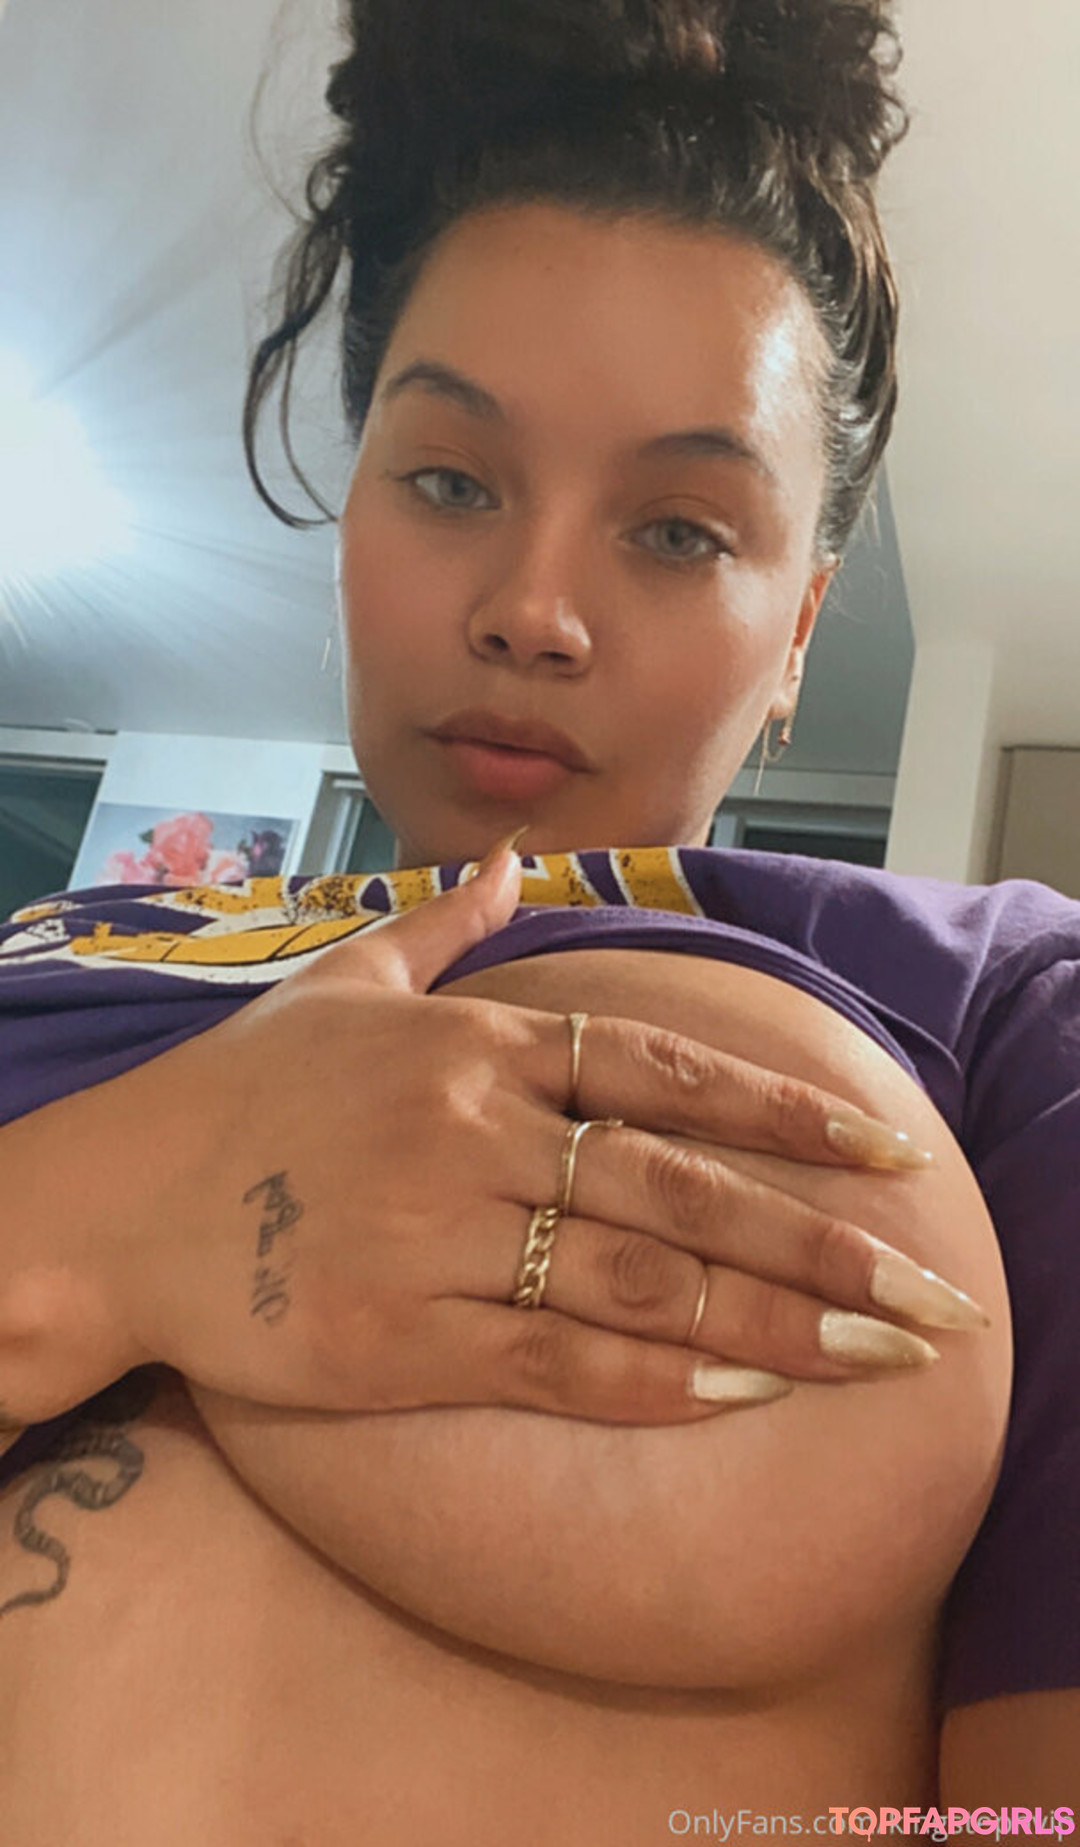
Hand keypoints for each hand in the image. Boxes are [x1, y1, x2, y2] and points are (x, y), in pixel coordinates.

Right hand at [2, 840, 976, 1426]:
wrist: (114, 1207)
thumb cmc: (234, 1094)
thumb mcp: (337, 985)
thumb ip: (440, 928)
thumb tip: (508, 861)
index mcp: (474, 1045)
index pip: (663, 1070)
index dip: (786, 1111)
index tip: (888, 1152)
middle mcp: (472, 1133)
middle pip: (681, 1187)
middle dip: (820, 1243)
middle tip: (929, 1294)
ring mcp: (439, 1239)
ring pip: (637, 1282)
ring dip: (771, 1321)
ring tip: (877, 1356)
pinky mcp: (400, 1340)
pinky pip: (552, 1365)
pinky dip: (653, 1383)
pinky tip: (741, 1392)